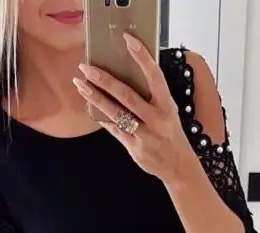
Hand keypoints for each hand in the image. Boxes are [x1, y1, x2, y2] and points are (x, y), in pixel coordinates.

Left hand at [73, 34, 192, 182]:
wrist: (178, 165)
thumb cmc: (170, 132)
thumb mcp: (168, 110)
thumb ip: (152, 96)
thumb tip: (127, 75)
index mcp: (166, 104)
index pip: (155, 76)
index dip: (142, 57)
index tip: (128, 40)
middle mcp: (156, 118)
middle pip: (127, 96)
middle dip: (105, 80)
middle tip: (87, 68)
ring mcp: (145, 135)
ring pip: (116, 114)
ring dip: (96, 98)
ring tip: (81, 85)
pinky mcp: (135, 148)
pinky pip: (115, 130)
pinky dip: (102, 118)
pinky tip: (90, 107)